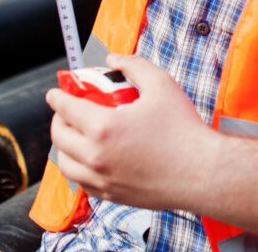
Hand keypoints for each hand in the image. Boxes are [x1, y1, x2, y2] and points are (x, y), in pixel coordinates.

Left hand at [47, 54, 217, 210]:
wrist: (202, 172)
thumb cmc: (184, 130)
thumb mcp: (160, 84)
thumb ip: (133, 66)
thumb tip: (112, 60)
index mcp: (103, 128)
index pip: (66, 109)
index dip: (57, 97)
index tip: (55, 92)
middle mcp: (96, 157)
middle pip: (59, 136)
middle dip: (59, 119)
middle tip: (68, 111)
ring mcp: (103, 180)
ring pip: (65, 164)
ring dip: (65, 146)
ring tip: (76, 135)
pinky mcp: (112, 196)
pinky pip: (82, 183)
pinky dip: (79, 168)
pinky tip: (91, 158)